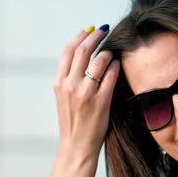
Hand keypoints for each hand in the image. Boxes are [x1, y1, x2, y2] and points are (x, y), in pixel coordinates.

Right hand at [53, 25, 119, 158]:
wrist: (76, 147)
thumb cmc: (72, 122)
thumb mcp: (63, 98)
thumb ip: (69, 78)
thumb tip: (82, 57)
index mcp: (59, 83)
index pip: (68, 51)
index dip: (80, 36)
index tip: (89, 29)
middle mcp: (70, 85)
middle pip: (83, 50)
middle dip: (95, 36)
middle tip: (105, 30)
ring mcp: (86, 93)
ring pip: (99, 60)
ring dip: (108, 51)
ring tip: (113, 50)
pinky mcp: (101, 101)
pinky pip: (111, 76)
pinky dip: (116, 66)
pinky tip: (119, 64)